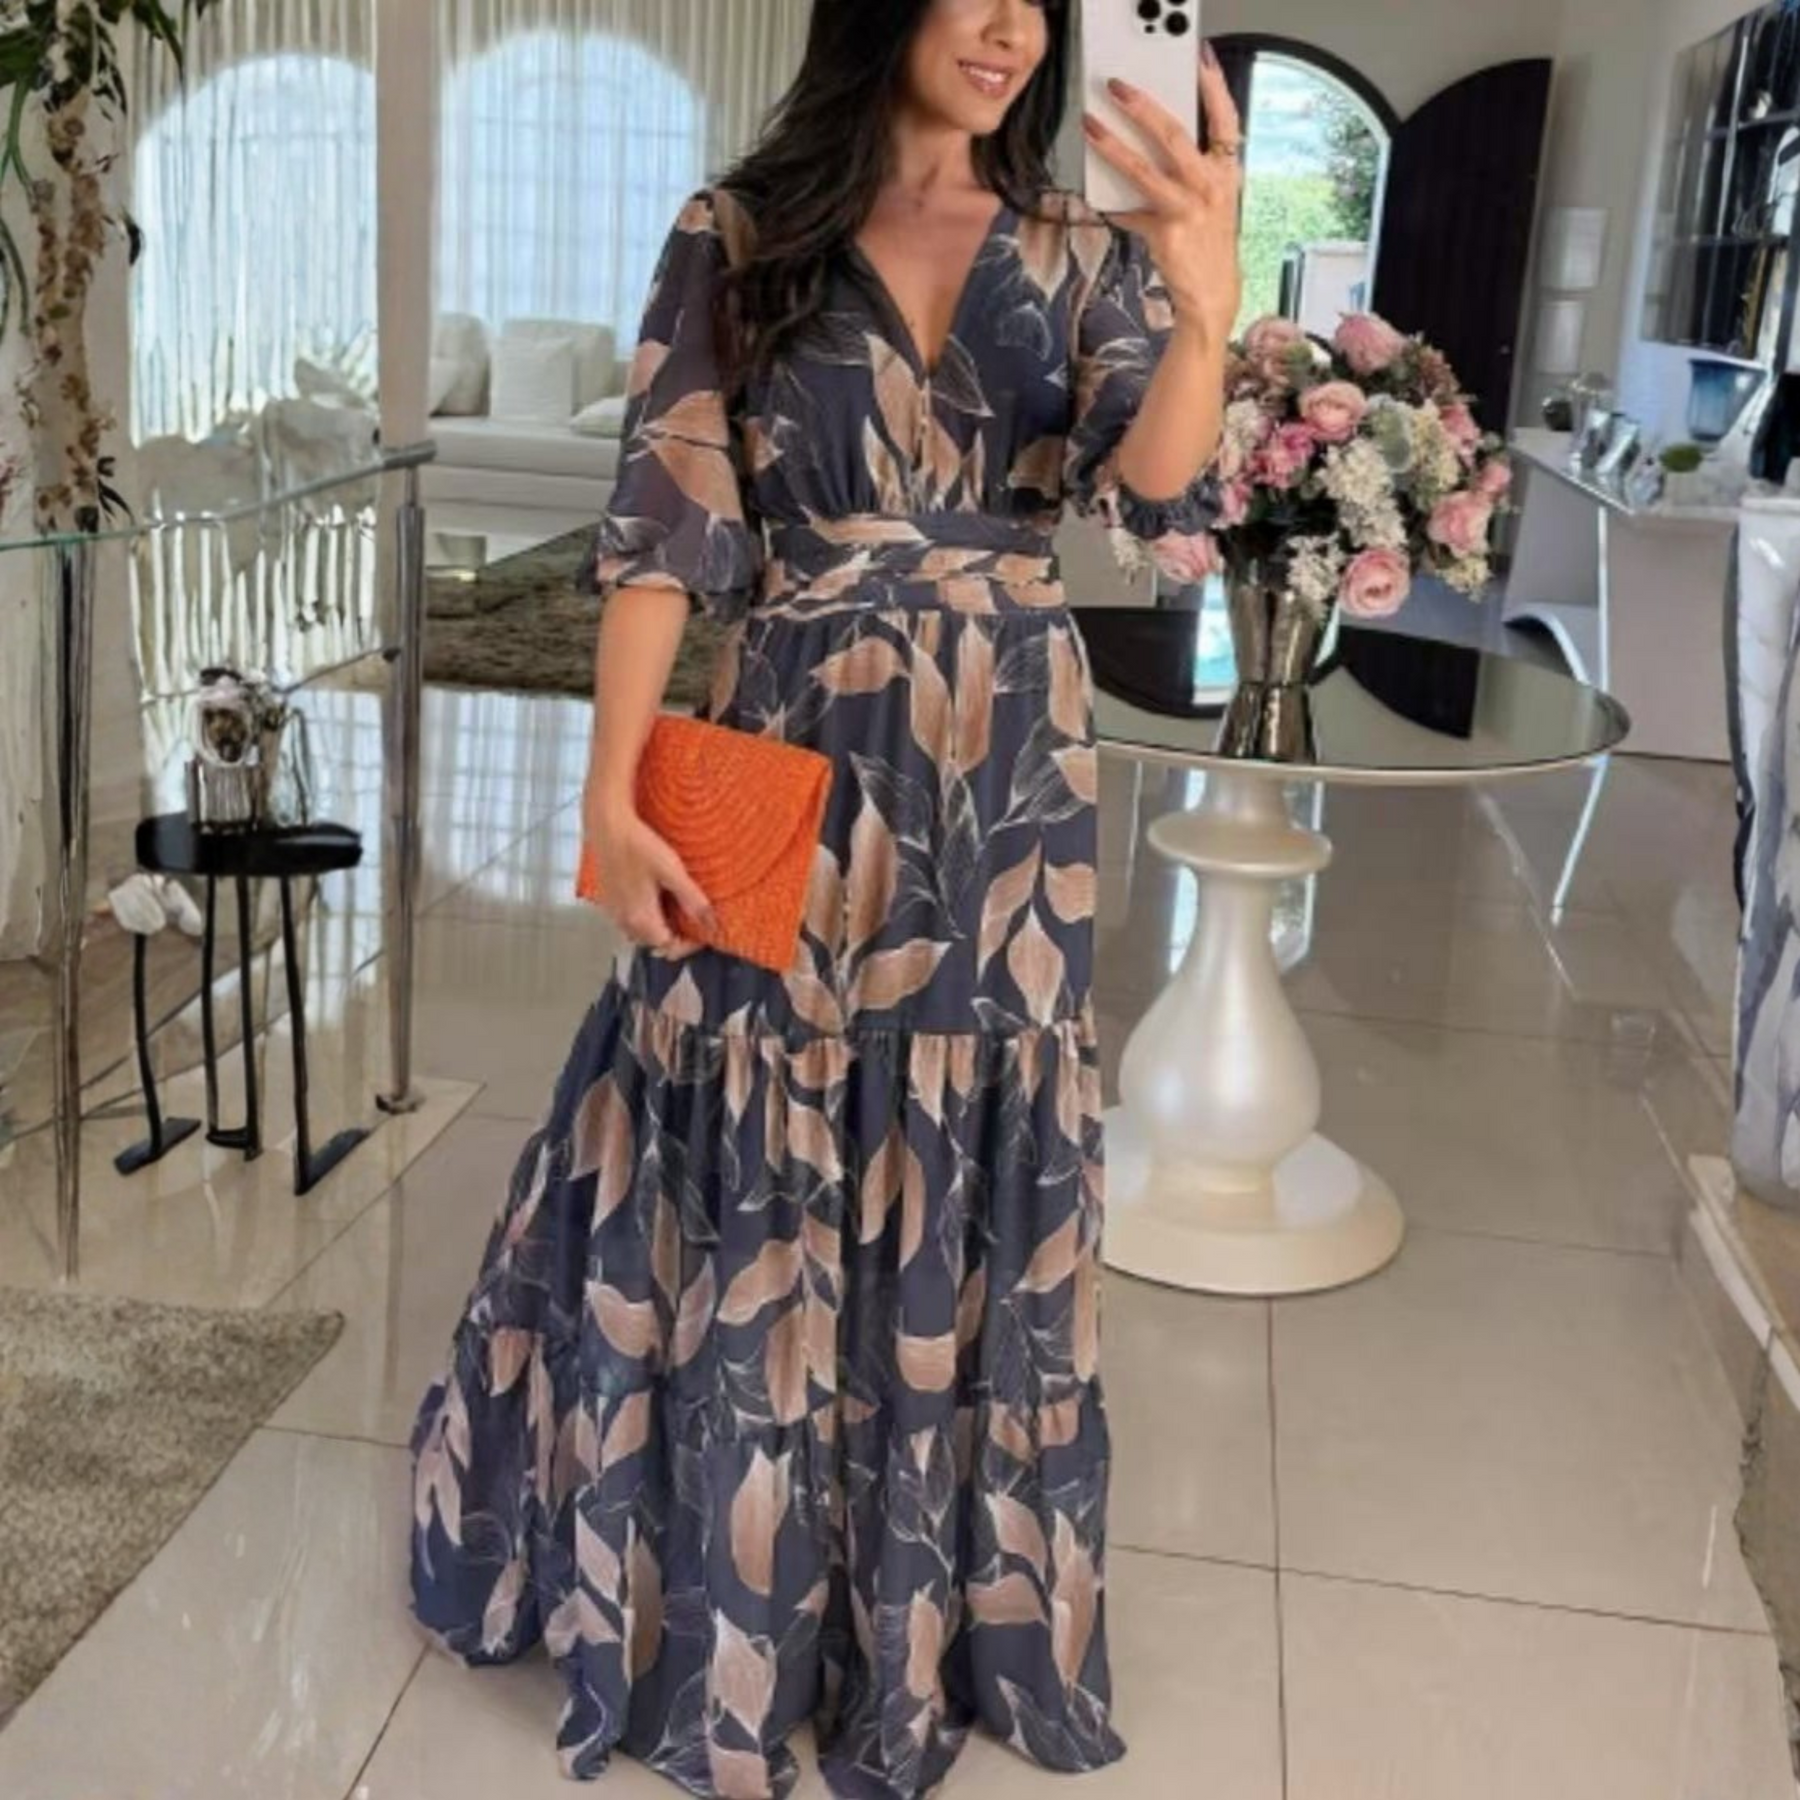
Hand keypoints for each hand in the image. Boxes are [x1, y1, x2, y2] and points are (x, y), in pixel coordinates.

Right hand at [582, 783, 714, 957]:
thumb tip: (712, 925)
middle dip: (676, 936)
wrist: (607, 826)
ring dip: (660, 928)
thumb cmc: (638, 846)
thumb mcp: (672, 871)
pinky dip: (646, 918)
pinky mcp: (609, 901)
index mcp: (641, 919)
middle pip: (655, 943)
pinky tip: (655, 896)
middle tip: (694, 917)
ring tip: (677, 907)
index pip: (670, 947)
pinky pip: (630, 921)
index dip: (690, 944)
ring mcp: (614, 913)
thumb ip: (693, 901)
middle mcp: (624, 922)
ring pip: (642, 934)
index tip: (704, 928)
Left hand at [1082, 42, 1244, 349]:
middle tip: (1117, 88)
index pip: (1226, 119)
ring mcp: (1188, 209)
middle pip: (1174, 135)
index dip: (1214, 87)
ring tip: (1091, 128)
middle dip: (1142, 107)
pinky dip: (1115, 207)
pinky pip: (1130, 212)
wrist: (1211, 293)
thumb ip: (1188, 174)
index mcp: (1226, 171)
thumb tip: (1148, 152)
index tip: (1199, 59)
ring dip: (1113, 146)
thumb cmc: (1207, 243)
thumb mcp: (1210, 201)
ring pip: (1144, 170)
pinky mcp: (1165, 232)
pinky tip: (1103, 202)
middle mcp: (1211, 186)